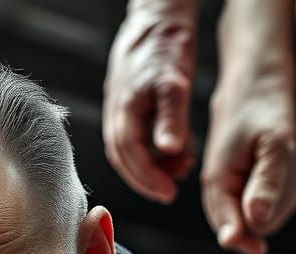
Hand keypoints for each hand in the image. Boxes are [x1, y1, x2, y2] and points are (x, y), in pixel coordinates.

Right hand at [103, 0, 197, 202]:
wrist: (157, 13)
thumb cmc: (167, 42)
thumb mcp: (175, 82)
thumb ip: (172, 119)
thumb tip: (169, 152)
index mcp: (125, 112)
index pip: (131, 157)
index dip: (148, 179)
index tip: (168, 194)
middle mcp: (116, 113)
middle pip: (125, 159)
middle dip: (147, 179)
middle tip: (170, 191)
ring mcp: (119, 108)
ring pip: (128, 149)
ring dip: (150, 166)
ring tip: (178, 169)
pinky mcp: (126, 103)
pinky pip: (133, 136)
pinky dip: (150, 149)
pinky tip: (171, 149)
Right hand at [201, 71, 295, 253]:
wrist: (258, 69)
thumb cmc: (268, 100)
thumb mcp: (276, 141)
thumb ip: (266, 182)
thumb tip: (256, 221)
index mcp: (218, 179)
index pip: (226, 224)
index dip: (242, 240)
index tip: (260, 250)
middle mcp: (215, 183)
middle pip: (232, 224)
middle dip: (254, 229)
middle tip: (274, 225)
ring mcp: (224, 178)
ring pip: (241, 213)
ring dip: (262, 213)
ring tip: (282, 192)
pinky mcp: (234, 171)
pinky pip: (247, 198)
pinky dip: (264, 197)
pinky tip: (281, 182)